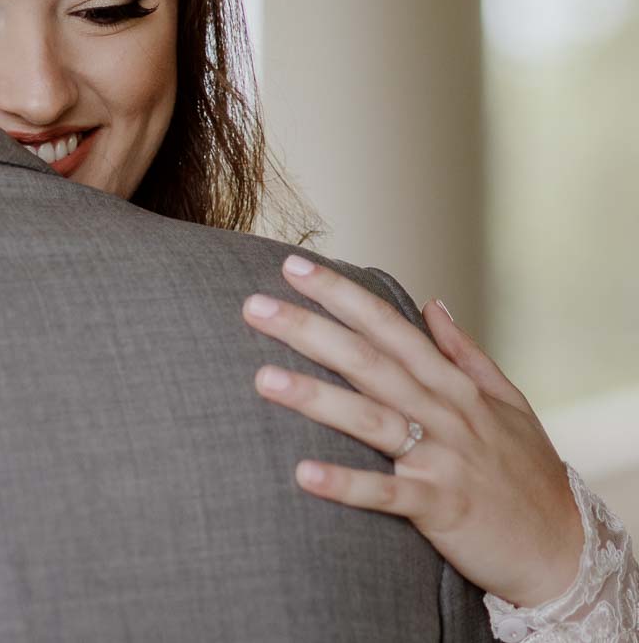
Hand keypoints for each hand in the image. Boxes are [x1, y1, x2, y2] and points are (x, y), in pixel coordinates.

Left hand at [241, 256, 582, 607]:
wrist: (563, 548)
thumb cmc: (527, 471)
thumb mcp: (508, 401)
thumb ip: (464, 352)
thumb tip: (433, 303)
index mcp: (453, 384)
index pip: (389, 327)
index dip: (342, 295)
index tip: (293, 267)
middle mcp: (445, 413)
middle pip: (368, 362)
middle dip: (310, 330)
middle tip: (253, 306)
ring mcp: (442, 460)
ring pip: (370, 419)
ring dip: (316, 398)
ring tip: (261, 378)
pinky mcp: (439, 507)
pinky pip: (386, 494)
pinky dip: (346, 484)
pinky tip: (302, 473)